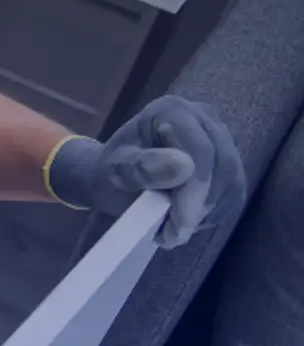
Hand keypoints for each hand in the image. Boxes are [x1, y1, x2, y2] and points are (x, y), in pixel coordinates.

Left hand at [47, 95, 243, 247]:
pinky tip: (187, 222)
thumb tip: (185, 167)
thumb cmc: (111, 171)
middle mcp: (204, 117)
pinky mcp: (229, 162)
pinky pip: (234, 192)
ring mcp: (221, 138)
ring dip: (206, 213)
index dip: (195, 190)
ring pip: (232, 180)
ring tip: (173, 231)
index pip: (200, 150)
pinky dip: (213, 213)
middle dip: (200, 206)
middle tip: (174, 235)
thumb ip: (143, 167)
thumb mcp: (116, 170)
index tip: (179, 223)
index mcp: (172, 109)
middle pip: (221, 165)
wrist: (116, 176)